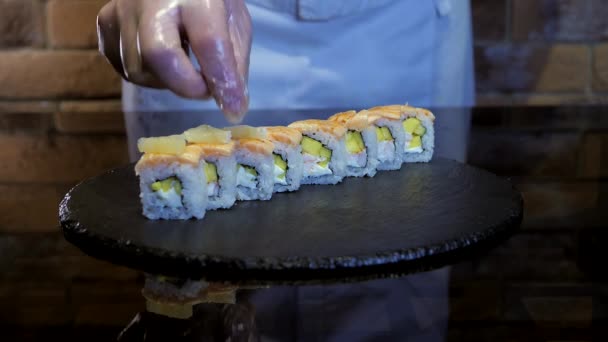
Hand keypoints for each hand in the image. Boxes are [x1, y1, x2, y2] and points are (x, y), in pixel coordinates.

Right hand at [97, 0, 251, 121]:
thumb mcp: (234, 21)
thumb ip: (233, 61)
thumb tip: (231, 104)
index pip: (208, 40)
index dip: (220, 77)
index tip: (233, 105)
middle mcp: (149, 0)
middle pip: (158, 55)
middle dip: (187, 85)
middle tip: (207, 88)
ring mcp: (121, 11)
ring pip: (139, 70)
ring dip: (169, 81)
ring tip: (186, 66)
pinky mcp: (104, 25)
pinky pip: (124, 68)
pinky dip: (149, 76)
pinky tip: (164, 61)